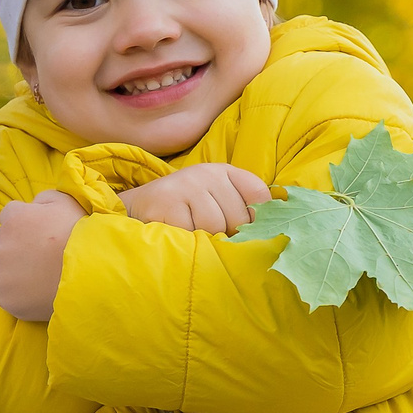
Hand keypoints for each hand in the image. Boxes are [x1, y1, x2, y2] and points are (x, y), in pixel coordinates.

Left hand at [0, 191, 85, 320]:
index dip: (26, 223)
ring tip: (36, 274)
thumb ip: (44, 199)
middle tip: (40, 255)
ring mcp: (0, 271)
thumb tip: (34, 205)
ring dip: (10, 267)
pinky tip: (32, 290)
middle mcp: (0, 242)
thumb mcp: (67, 202)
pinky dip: (12, 290)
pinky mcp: (3, 296)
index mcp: (14, 217)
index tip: (41, 234)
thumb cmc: (81, 236)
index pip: (10, 215)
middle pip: (1, 240)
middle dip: (16, 245)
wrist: (90, 275)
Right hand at [120, 164, 272, 233]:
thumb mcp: (215, 200)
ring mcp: (186, 185)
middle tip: (211, 235)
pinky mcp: (168, 202)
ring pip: (214, 227)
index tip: (249, 231)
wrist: (140, 206)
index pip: (259, 194)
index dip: (259, 219)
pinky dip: (186, 240)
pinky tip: (177, 233)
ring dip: (205, 239)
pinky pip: (191, 232)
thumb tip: (272, 233)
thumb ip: (241, 208)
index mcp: (225, 171)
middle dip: (228, 235)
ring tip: (193, 233)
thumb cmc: (186, 209)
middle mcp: (207, 173)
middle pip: (238, 217)